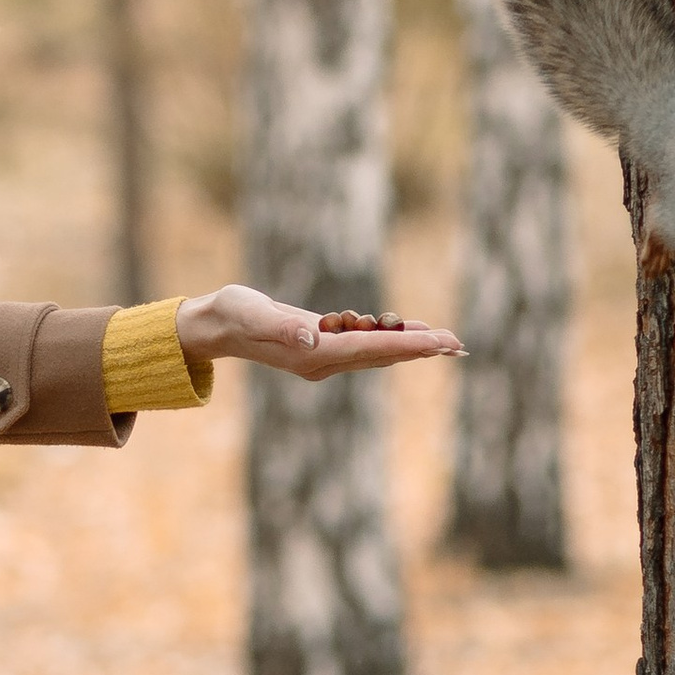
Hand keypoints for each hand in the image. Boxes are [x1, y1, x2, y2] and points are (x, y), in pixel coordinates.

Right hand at [172, 285, 461, 378]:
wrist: (215, 326)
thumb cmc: (232, 315)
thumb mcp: (254, 314)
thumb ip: (283, 325)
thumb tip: (314, 335)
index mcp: (314, 354)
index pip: (372, 350)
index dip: (408, 345)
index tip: (440, 343)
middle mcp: (324, 360)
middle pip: (382, 355)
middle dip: (421, 349)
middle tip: (459, 344)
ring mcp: (323, 355)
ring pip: (377, 351)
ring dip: (410, 345)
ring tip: (444, 341)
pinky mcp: (321, 344)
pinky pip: (365, 343)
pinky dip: (389, 337)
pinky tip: (407, 330)